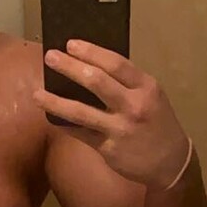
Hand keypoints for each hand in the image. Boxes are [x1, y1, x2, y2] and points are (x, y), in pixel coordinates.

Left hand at [34, 40, 191, 189]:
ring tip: (36, 94)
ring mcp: (119, 129)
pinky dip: (64, 124)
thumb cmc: (157, 122)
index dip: (90, 51)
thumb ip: (126, 82)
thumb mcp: (151, 96)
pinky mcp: (108, 150)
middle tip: (50, 57)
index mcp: (145, 87)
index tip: (70, 43)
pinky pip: (80, 133)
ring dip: (55, 102)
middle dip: (69, 67)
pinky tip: (51, 117)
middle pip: (96, 81)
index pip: (115, 63)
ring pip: (81, 112)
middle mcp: (132, 106)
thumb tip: (90, 64)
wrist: (171, 162)